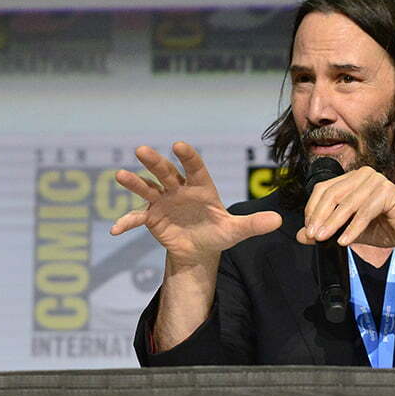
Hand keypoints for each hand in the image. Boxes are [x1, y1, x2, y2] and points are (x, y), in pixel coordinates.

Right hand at [111, 142, 281, 266]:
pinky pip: (137, 218)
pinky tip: (116, 230)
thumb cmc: (218, 234)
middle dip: (154, 162)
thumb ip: (253, 224)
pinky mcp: (152, 217)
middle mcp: (179, 189)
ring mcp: (163, 201)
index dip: (187, 157)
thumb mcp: (236, 231)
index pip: (194, 169)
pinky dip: (127, 222)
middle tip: (141, 150)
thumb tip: (279, 222)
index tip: (178, 145)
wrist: (199, 250)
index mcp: (201, 188)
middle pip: (166, 173)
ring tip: (120, 176)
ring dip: (134, 182)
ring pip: (147, 188)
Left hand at [298, 166, 394, 273]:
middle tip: (313, 235)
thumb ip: (327, 230)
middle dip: (319, 217)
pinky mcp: (388, 192)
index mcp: (352, 178)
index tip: (308, 229)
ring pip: (347, 203)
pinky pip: (364, 212)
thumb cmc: (385, 228)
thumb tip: (300, 236)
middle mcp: (363, 174)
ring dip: (333, 223)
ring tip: (323, 239)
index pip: (323, 189)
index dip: (312, 209)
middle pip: (332, 194)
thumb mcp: (348, 231)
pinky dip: (352, 228)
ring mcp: (376, 180)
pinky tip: (344, 241)